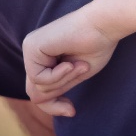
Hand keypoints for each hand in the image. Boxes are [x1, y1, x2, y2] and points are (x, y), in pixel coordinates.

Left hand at [22, 1, 122, 117]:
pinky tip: (70, 63)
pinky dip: (58, 76)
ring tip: (80, 65)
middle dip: (55, 99)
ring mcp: (30, 47)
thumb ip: (56, 86)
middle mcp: (33, 51)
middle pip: (35, 91)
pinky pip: (39, 78)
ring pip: (37, 87)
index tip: (72, 111)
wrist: (105, 24)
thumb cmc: (98, 45)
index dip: (53, 106)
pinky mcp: (32, 46)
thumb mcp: (74, 75)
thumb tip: (37, 102)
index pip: (39, 90)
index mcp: (44, 57)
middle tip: (73, 104)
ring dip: (63, 81)